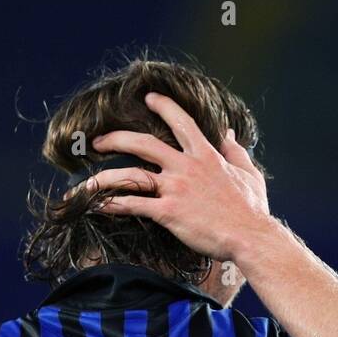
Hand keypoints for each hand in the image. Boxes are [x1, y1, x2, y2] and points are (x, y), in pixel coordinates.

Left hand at [86, 93, 271, 263]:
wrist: (251, 237)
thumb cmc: (252, 209)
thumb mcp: (250, 174)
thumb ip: (236, 150)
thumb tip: (229, 133)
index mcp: (206, 155)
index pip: (181, 121)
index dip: (163, 106)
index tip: (148, 99)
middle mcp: (186, 167)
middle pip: (143, 143)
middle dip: (116, 138)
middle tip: (99, 140)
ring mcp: (175, 189)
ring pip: (131, 175)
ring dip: (104, 177)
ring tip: (85, 182)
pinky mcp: (168, 212)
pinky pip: (133, 205)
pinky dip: (112, 205)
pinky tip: (97, 206)